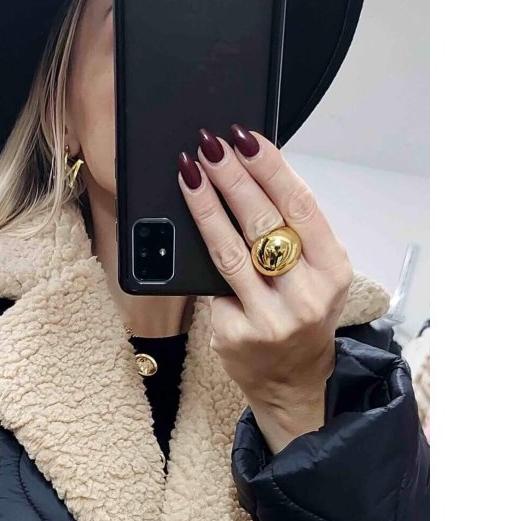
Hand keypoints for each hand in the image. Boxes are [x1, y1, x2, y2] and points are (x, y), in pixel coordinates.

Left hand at [177, 125, 354, 454]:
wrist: (292, 382)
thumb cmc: (302, 315)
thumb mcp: (317, 274)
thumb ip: (294, 233)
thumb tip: (251, 175)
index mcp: (333, 271)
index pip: (301, 207)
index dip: (271, 168)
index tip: (247, 138)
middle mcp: (305, 296)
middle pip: (262, 224)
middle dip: (232, 178)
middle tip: (209, 146)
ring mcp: (269, 319)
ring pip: (230, 252)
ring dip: (206, 206)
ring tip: (190, 173)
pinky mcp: (234, 335)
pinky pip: (212, 285)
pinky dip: (199, 255)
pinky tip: (188, 226)